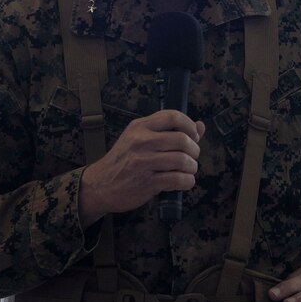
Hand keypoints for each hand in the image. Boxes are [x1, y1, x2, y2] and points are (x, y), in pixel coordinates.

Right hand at [78, 110, 204, 226]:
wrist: (99, 185)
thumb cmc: (123, 160)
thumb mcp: (139, 139)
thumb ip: (169, 131)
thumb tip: (200, 126)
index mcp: (139, 127)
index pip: (172, 116)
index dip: (189, 125)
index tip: (193, 136)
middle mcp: (141, 142)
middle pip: (182, 139)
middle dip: (194, 150)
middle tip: (192, 156)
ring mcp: (143, 162)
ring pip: (182, 160)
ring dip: (192, 167)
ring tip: (188, 170)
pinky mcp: (147, 182)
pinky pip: (178, 179)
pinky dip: (187, 182)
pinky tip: (184, 182)